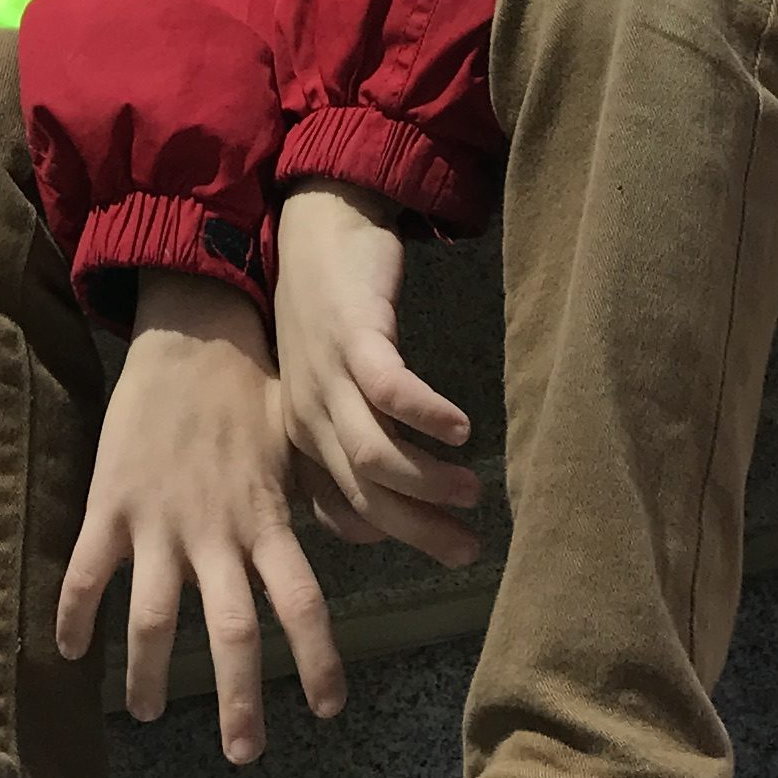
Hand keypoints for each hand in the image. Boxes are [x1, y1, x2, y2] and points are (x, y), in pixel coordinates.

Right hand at [55, 275, 346, 761]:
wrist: (191, 335)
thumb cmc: (249, 393)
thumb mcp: (298, 445)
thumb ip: (321, 496)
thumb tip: (365, 530)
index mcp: (267, 519)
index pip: (302, 603)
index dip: (316, 659)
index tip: (327, 710)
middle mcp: (217, 531)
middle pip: (232, 632)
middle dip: (238, 700)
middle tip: (244, 753)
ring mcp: (160, 521)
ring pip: (154, 619)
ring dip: (150, 675)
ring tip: (147, 713)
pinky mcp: (111, 503)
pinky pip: (87, 573)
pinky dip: (75, 615)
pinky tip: (68, 651)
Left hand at [271, 182, 478, 567]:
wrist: (316, 228)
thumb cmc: (327, 309)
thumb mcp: (327, 384)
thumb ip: (348, 439)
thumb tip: (379, 507)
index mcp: (304, 435)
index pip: (344, 510)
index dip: (394, 535)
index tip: (441, 546)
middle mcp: (312, 416)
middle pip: (367, 495)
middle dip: (420, 530)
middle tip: (470, 550)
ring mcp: (330, 378)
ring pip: (376, 457)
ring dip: (427, 482)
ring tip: (473, 490)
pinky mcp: (355, 338)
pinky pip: (390, 392)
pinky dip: (427, 417)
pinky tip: (462, 428)